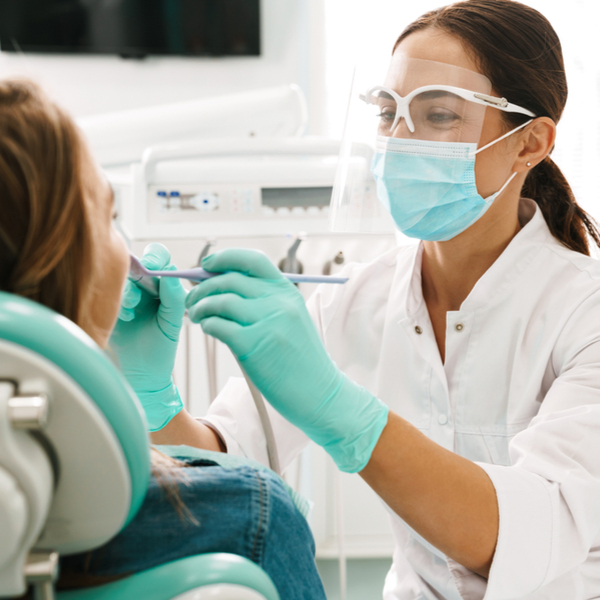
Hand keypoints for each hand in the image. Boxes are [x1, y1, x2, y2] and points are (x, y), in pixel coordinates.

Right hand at [110, 243, 186, 430]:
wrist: (142, 373)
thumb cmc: (161, 347)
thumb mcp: (172, 323)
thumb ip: (174, 298)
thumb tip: (170, 272)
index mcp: (162, 285)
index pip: (159, 257)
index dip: (156, 256)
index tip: (154, 267)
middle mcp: (143, 286)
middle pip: (137, 260)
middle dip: (140, 267)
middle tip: (143, 276)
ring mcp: (124, 294)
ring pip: (122, 278)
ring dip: (129, 289)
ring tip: (133, 307)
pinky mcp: (109, 306)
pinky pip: (108, 294)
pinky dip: (118, 302)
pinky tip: (126, 317)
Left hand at [185, 249, 388, 471]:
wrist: (320, 393)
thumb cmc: (301, 360)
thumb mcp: (291, 320)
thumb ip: (264, 302)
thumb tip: (221, 287)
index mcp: (287, 292)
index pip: (252, 259)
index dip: (225, 257)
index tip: (207, 263)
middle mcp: (278, 302)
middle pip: (229, 279)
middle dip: (203, 286)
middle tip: (193, 298)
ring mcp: (266, 322)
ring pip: (219, 301)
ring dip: (201, 306)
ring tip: (198, 316)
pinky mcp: (253, 345)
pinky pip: (218, 325)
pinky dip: (208, 325)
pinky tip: (209, 329)